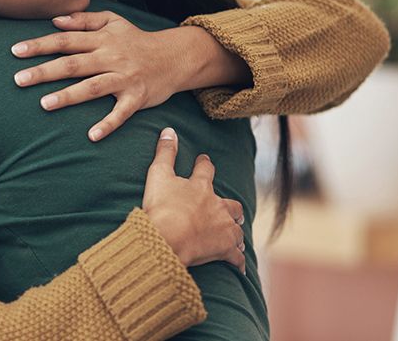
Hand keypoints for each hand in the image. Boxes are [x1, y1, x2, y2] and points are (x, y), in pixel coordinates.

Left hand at [11, 10, 242, 140]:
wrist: (175, 56)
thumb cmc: (137, 40)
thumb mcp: (113, 22)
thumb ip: (84, 20)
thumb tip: (55, 21)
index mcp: (102, 39)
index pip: (65, 40)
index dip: (40, 45)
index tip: (15, 51)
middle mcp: (111, 57)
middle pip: (73, 64)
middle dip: (44, 71)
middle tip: (18, 80)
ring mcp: (124, 78)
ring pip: (93, 87)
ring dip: (68, 96)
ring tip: (44, 104)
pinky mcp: (137, 97)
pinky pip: (121, 112)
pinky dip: (108, 124)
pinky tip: (92, 135)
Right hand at [142, 128, 245, 272]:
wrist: (168, 239)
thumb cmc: (162, 207)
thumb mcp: (158, 175)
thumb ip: (164, 153)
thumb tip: (169, 130)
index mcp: (201, 187)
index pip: (205, 170)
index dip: (204, 164)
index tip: (204, 160)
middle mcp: (217, 206)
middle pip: (231, 204)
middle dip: (231, 207)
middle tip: (231, 209)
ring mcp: (223, 229)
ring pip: (236, 229)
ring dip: (236, 232)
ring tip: (235, 236)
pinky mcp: (224, 250)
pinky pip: (236, 257)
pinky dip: (238, 261)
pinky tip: (239, 266)